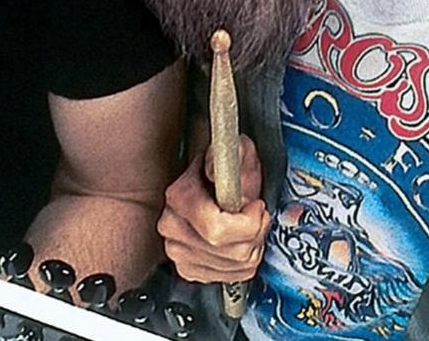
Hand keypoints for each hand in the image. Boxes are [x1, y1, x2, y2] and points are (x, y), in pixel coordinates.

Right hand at [158, 134, 268, 282]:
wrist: (209, 183)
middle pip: (231, 252)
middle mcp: (172, 227)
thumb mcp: (237, 152)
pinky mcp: (187, 268)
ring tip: (246, 227)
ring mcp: (177, 251)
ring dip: (251, 248)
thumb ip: (234, 154)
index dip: (249, 222)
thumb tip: (217, 170)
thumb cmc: (224, 170)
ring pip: (234, 266)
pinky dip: (243, 263)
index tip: (256, 205)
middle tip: (255, 215)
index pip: (218, 230)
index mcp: (179, 197)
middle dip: (254, 234)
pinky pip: (230, 276)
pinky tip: (238, 242)